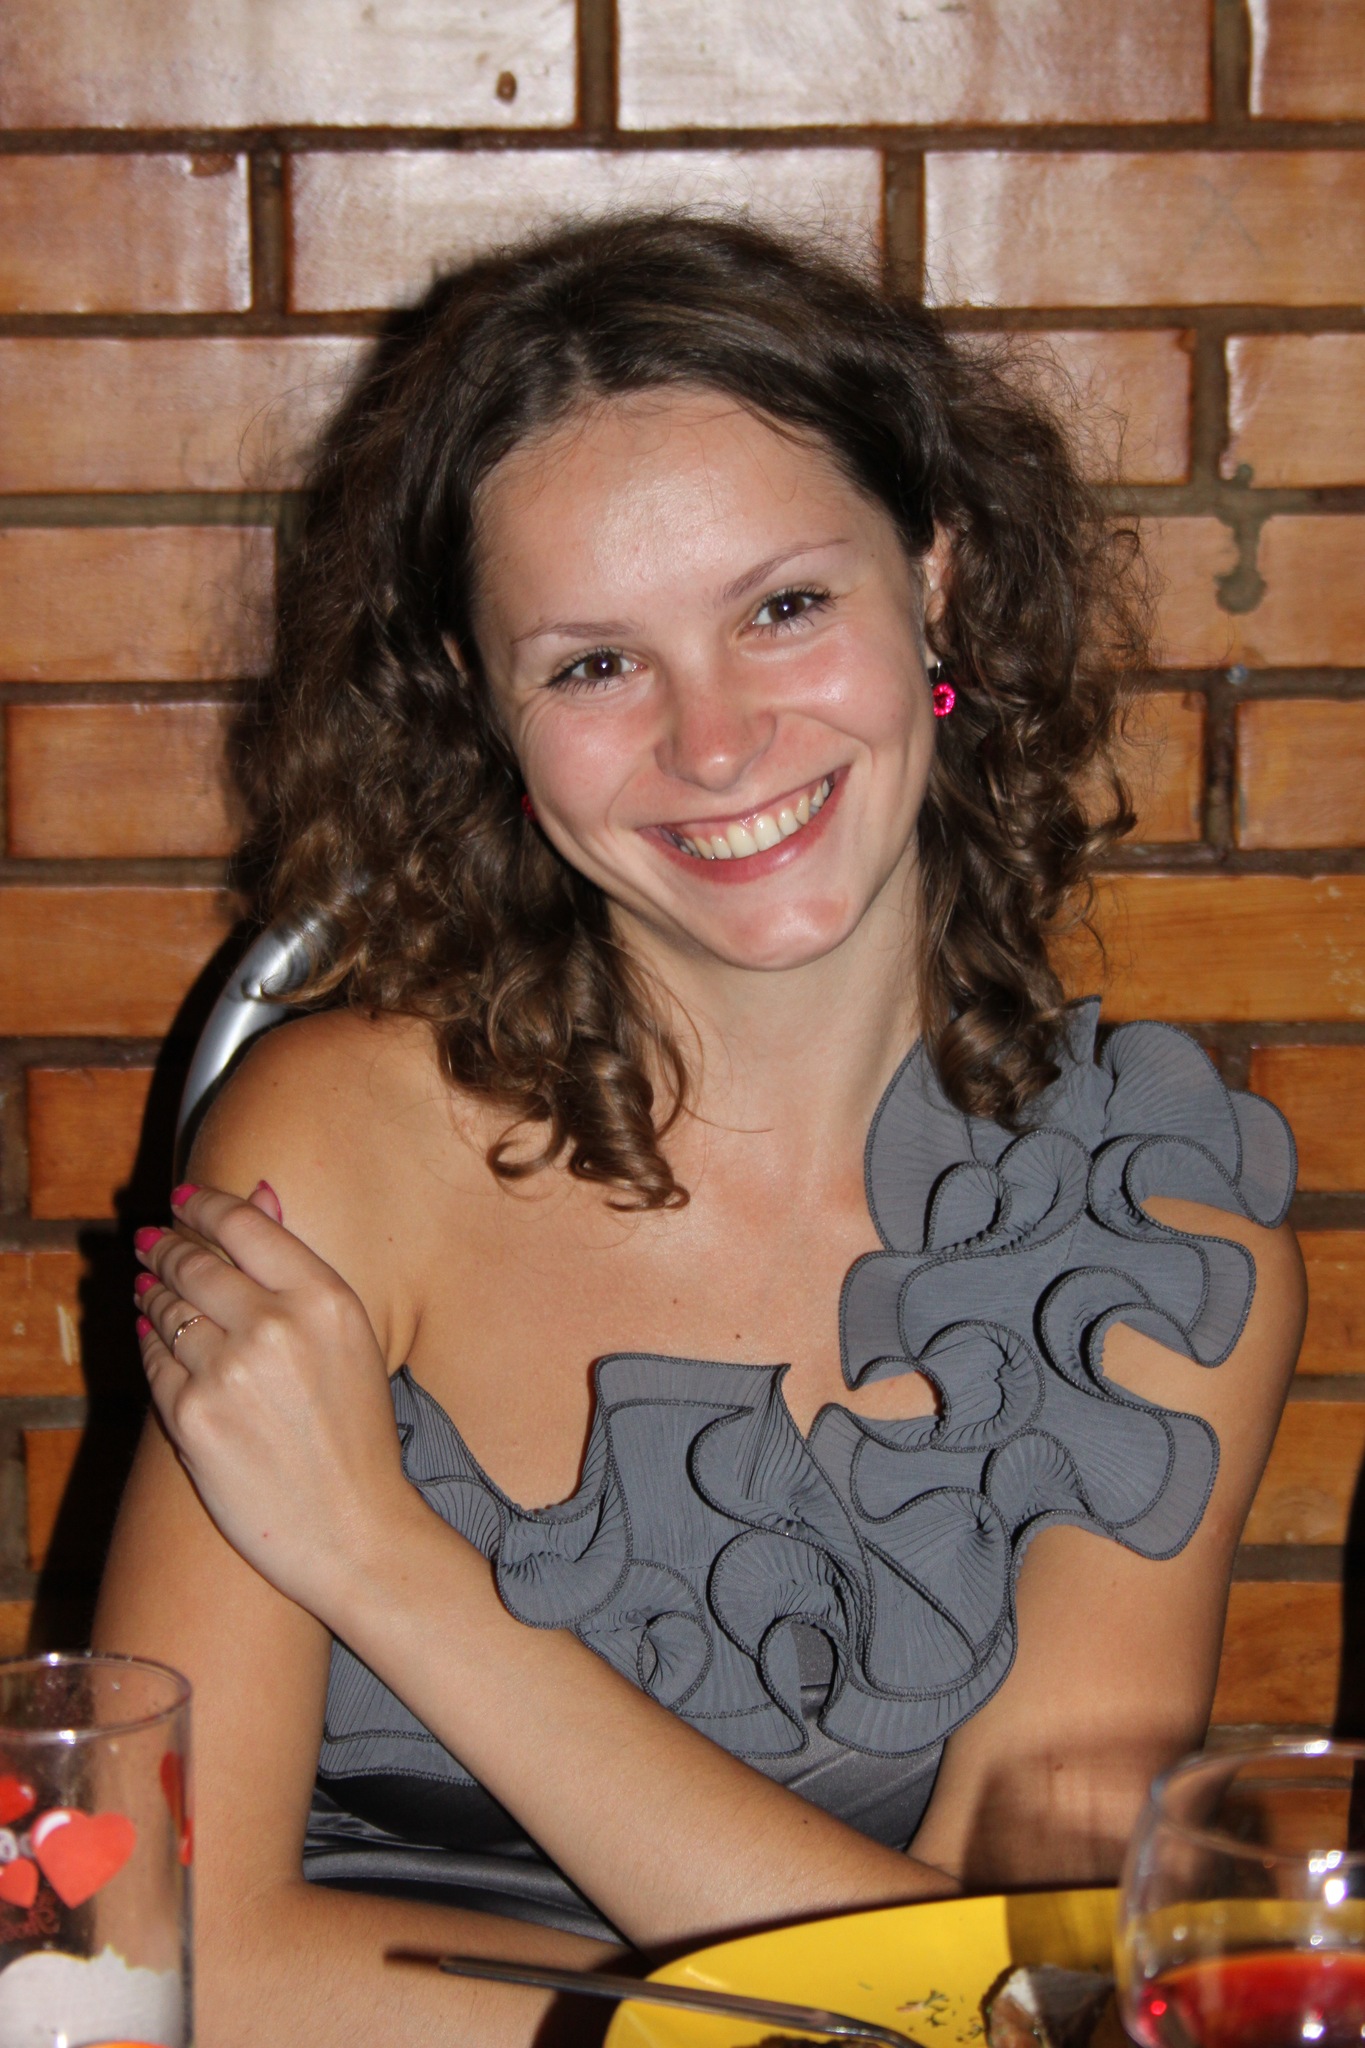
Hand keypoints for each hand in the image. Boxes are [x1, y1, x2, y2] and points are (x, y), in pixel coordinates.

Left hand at [133, 1182, 422, 1618]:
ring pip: (165, 1309)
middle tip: (152, 1241)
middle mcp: (275, 1325)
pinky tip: (157, 1341)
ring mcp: (227, 1371)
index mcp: (325, 1297)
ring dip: (152, 1294)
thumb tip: (260, 1191)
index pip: (243, 1224)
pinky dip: (151, 1347)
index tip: (183, 1198)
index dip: (204, 1204)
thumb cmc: (355, 1430)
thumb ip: (297, 1263)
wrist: (351, 1528)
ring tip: (150, 1288)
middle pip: (193, 1262)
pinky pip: (153, 1362)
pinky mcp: (191, 1416)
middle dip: (165, 1247)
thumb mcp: (347, 1334)